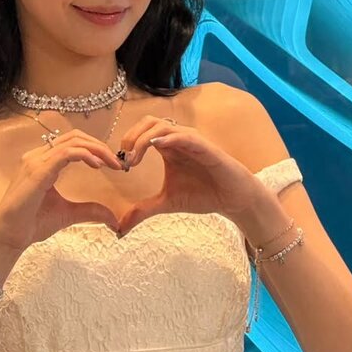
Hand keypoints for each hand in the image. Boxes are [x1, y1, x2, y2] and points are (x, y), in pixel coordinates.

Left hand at [115, 117, 266, 236]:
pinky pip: (184, 135)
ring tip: (135, 157)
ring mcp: (191, 140)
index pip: (141, 132)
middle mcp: (177, 139)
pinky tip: (156, 146)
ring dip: (144, 138)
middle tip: (125, 158)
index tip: (121, 166)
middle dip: (131, 136)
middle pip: (148, 122)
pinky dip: (168, 137)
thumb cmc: (202, 194)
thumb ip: (143, 210)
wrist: (232, 199)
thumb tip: (120, 229)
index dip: (127, 144)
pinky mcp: (204, 146)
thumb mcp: (166, 202)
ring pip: (162, 126)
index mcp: (167, 147)